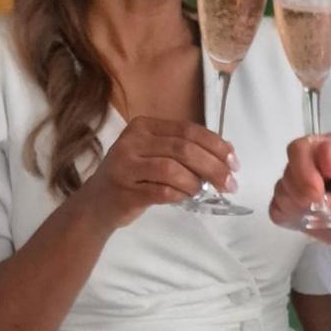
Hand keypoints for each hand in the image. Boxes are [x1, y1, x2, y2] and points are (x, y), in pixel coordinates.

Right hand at [79, 117, 235, 229]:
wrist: (96, 204)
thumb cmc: (132, 178)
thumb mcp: (153, 155)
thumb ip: (183, 150)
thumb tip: (226, 154)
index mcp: (144, 126)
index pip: (188, 129)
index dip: (216, 145)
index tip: (234, 162)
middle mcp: (132, 141)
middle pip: (183, 148)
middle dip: (213, 166)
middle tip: (230, 183)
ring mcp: (125, 165)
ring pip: (172, 169)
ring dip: (196, 183)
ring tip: (206, 192)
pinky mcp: (124, 191)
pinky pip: (161, 191)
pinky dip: (180, 195)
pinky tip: (187, 199)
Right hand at [269, 134, 330, 248]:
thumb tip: (322, 151)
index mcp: (326, 147)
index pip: (300, 148)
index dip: (306, 172)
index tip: (321, 193)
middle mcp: (307, 160)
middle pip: (287, 169)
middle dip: (301, 191)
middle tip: (322, 207)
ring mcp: (295, 183)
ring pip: (281, 190)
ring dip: (302, 207)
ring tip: (326, 213)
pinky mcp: (289, 205)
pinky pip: (276, 209)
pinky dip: (290, 217)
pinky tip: (310, 219)